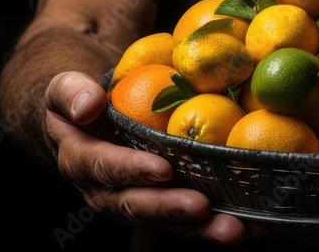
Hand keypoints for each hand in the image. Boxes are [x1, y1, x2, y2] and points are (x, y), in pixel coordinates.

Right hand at [43, 71, 268, 243]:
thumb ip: (70, 92)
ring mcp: (136, 203)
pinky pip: (188, 221)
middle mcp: (107, 193)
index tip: (162, 169)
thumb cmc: (79, 101)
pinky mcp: (163, 207)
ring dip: (202, 228)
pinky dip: (218, 223)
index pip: (104, 169)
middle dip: (171, 209)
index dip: (131, 170)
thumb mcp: (64, 89)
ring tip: (236, 229)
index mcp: (81, 163)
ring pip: (168, 222)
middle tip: (201, 207)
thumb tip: (89, 105)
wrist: (86, 122)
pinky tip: (254, 225)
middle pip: (138, 206)